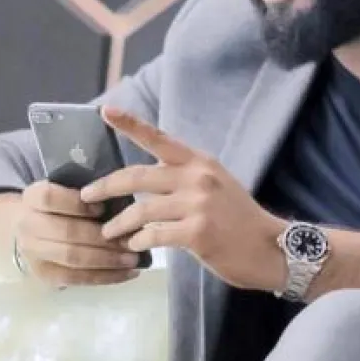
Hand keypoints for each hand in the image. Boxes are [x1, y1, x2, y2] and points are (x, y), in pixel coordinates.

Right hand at [14, 180, 146, 286]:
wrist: (33, 231)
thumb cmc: (60, 208)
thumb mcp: (66, 192)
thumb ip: (88, 196)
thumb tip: (124, 207)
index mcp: (32, 198)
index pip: (49, 198)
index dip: (76, 204)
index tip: (102, 208)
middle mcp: (27, 225)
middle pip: (66, 232)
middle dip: (102, 238)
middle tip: (131, 241)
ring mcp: (33, 253)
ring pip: (73, 258)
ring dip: (107, 260)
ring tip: (133, 259)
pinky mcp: (45, 275)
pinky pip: (77, 278)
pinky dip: (106, 277)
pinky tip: (128, 273)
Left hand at [80, 107, 287, 291]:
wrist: (273, 249)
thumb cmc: (242, 221)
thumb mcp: (217, 187)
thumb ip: (185, 180)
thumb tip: (147, 185)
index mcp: (200, 162)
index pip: (160, 139)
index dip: (131, 124)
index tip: (106, 111)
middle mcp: (197, 178)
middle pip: (137, 176)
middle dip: (105, 186)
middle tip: (87, 196)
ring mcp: (197, 205)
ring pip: (140, 209)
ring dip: (118, 224)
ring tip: (108, 233)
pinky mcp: (196, 233)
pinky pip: (154, 235)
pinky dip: (139, 241)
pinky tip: (135, 246)